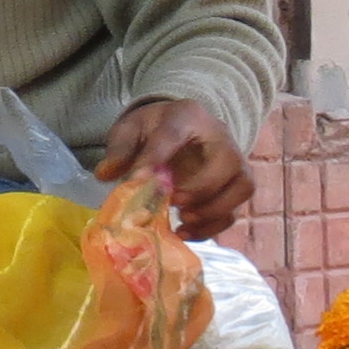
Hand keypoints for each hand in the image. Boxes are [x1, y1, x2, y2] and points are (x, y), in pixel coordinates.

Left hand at [97, 96, 252, 242]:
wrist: (182, 129)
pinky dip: (212, 227)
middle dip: (201, 187)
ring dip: (213, 210)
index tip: (139, 179)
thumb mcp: (131, 130)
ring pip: (242, 187)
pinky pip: (235, 210)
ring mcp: (235, 163)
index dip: (158, 156)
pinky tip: (184, 232)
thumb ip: (120, 149)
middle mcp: (221, 137)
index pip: (175, 132)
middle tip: (173, 201)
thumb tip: (106, 174)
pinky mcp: (235, 188)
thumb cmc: (155, 130)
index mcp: (188, 116)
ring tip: (182, 220)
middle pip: (228, 160)